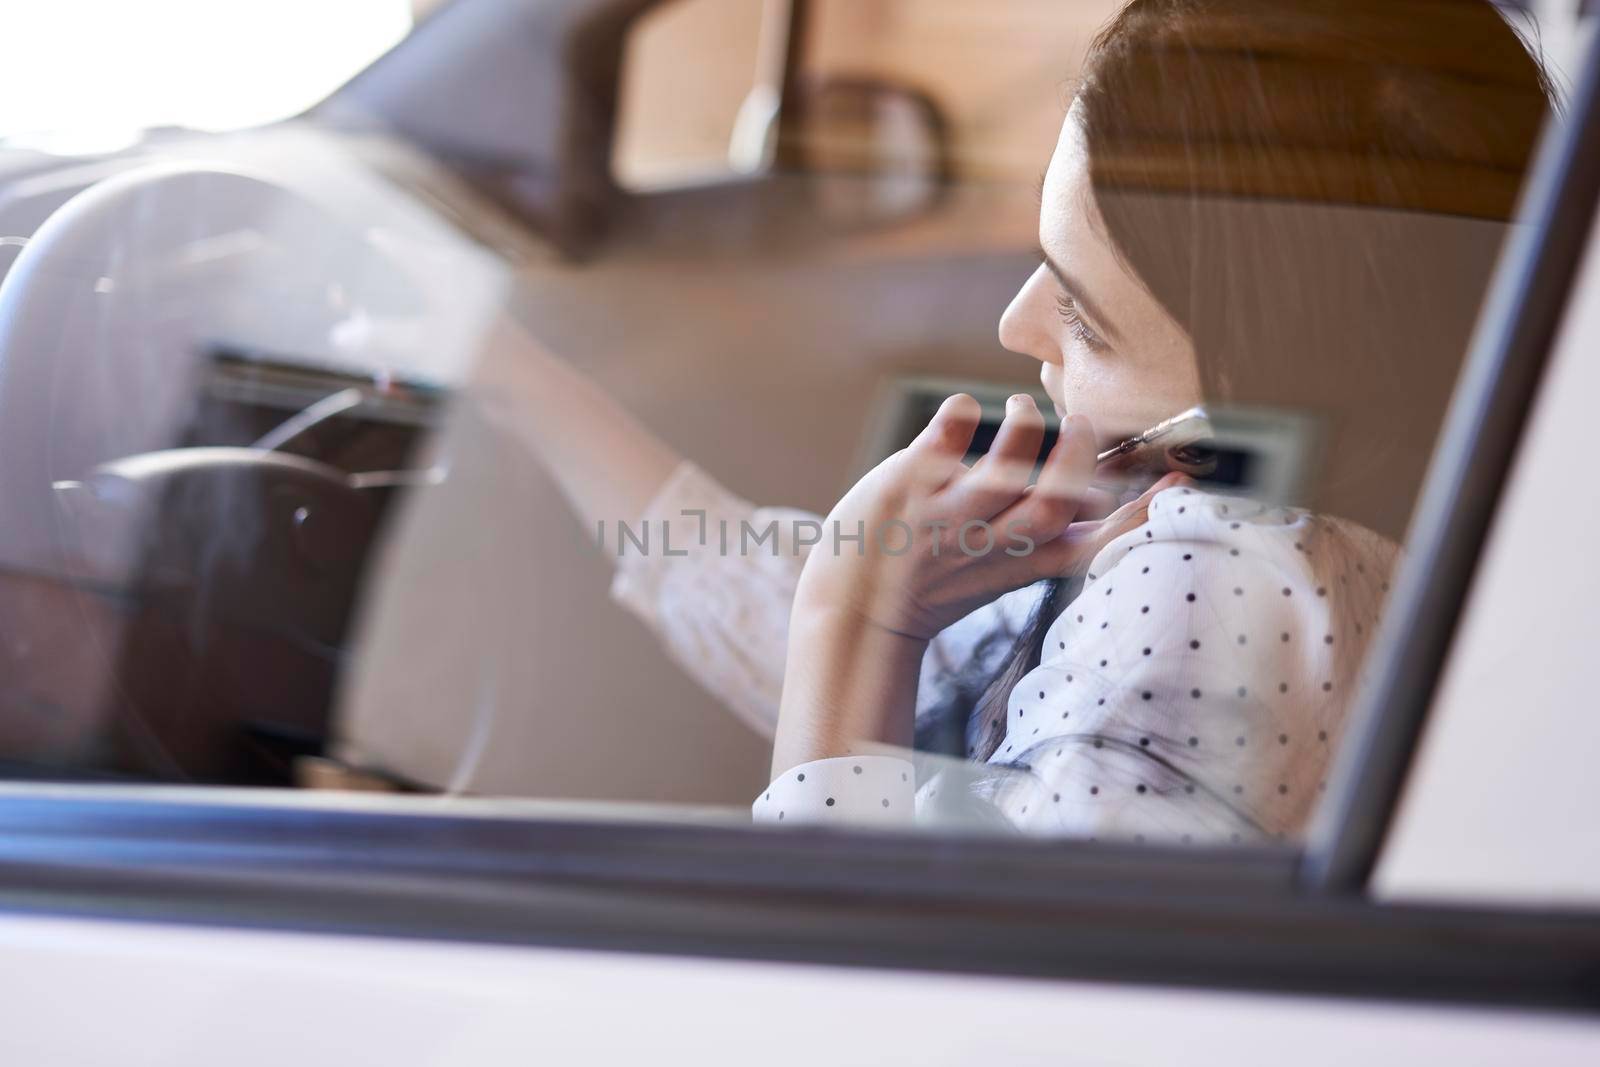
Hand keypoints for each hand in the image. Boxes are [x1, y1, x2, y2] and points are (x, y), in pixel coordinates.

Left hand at [794, 393, 1183, 641]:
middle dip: (1075, 460)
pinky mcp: (907, 490)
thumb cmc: (938, 576)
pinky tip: (963, 408)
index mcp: (1022, 561)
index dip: (1136, 515)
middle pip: (1050, 507)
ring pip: (999, 477)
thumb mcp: (1003, 567)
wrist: (856, 608)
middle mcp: (988, 542)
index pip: (1091, 544)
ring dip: (1023, 431)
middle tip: (1082, 422)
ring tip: (1023, 408)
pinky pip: (938, 446)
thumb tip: (1102, 493)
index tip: (1178, 480)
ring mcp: (946, 518)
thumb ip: (1052, 532)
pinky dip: (958, 419)